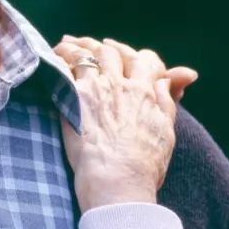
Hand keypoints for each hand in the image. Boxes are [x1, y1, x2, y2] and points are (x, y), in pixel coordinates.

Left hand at [54, 36, 196, 210]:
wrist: (118, 183)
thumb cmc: (145, 166)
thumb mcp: (167, 132)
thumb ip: (168, 101)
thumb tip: (174, 79)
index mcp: (145, 92)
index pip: (145, 60)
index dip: (139, 57)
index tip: (129, 57)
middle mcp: (121, 85)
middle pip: (113, 52)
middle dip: (104, 46)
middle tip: (94, 46)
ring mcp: (95, 89)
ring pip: (87, 54)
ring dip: (78, 46)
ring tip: (68, 45)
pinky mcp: (73, 99)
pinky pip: (64, 67)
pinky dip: (59, 58)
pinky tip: (54, 57)